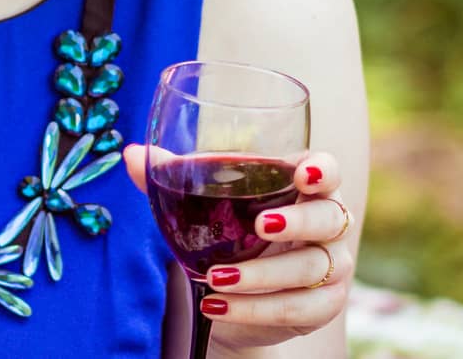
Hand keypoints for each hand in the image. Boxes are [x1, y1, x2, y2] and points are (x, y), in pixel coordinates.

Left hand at [124, 146, 354, 350]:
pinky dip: (255, 309)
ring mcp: (331, 267)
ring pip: (309, 268)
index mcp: (303, 187)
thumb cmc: (229, 231)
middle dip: (297, 221)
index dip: (322, 170)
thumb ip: (172, 175)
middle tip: (260, 225)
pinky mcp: (322, 306)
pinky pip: (295, 308)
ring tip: (215, 277)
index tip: (302, 173)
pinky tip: (219, 306)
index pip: (327, 170)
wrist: (234, 296)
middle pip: (328, 218)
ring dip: (261, 274)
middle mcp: (328, 224)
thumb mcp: (204, 203)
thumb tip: (131, 154)